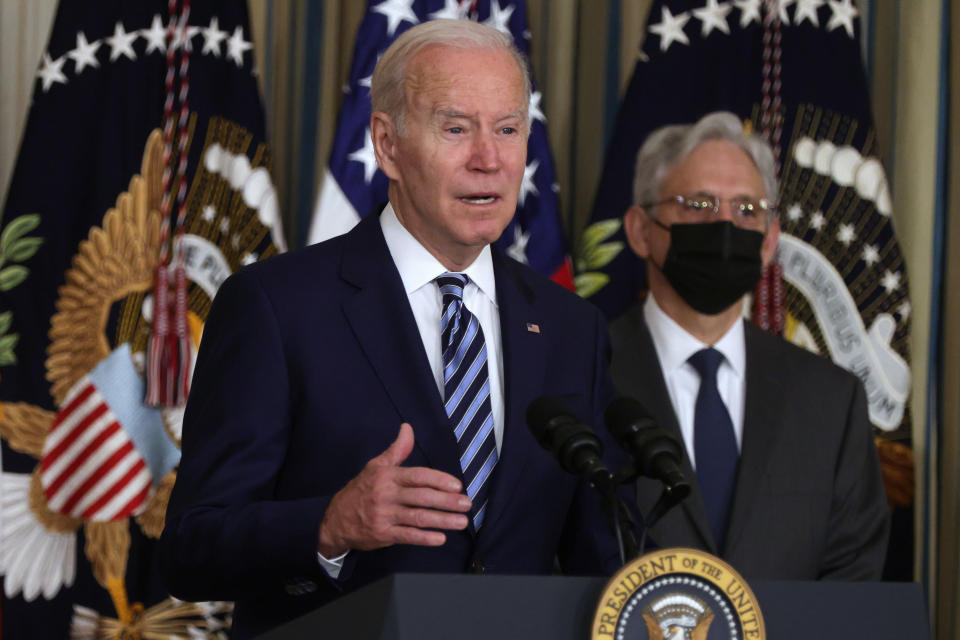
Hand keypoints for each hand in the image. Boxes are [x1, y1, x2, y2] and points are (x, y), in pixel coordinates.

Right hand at [317, 423, 470, 556]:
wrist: (335, 520)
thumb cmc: (361, 490)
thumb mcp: (376, 466)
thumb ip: (397, 450)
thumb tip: (408, 428)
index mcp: (388, 476)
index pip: (418, 476)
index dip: (439, 480)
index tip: (457, 485)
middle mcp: (387, 495)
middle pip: (422, 497)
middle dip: (447, 501)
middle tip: (467, 504)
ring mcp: (385, 515)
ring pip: (418, 517)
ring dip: (442, 520)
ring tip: (461, 521)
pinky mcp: (383, 534)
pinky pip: (407, 536)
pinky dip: (425, 538)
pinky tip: (441, 539)